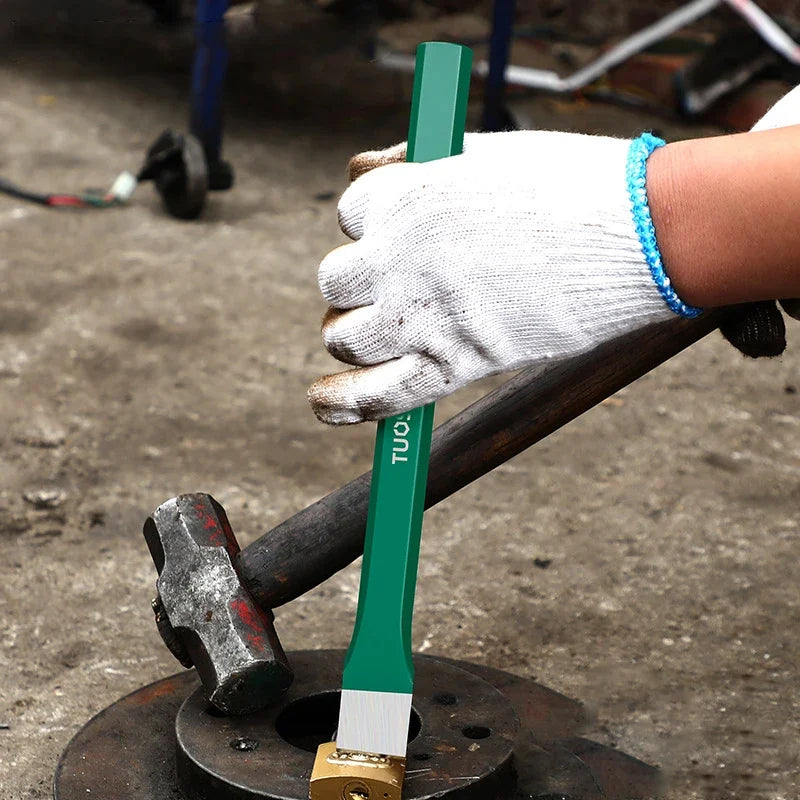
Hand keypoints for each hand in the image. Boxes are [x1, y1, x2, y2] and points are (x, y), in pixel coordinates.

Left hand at [309, 130, 676, 423]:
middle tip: (392, 288)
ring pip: (343, 338)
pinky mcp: (455, 363)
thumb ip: (411, 164)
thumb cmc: (569, 186)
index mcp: (406, 194)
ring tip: (383, 332)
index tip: (398, 233)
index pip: (349, 213)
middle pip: (334, 281)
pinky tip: (323, 406)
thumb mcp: (481, 153)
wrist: (639, 233)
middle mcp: (401, 256)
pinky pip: (378, 394)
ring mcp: (424, 315)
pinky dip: (343, 405)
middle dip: (356, 285)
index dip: (372, 225)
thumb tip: (357, 170)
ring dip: (354, 337)